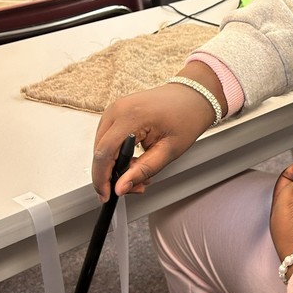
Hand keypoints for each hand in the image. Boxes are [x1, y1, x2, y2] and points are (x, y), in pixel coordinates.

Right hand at [92, 82, 214, 200]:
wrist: (193, 96)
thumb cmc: (187, 117)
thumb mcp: (169, 150)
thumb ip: (142, 170)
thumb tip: (120, 187)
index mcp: (131, 116)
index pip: (103, 153)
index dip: (101, 178)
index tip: (106, 195)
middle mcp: (118, 109)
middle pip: (100, 151)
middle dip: (111, 174)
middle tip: (134, 186)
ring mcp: (115, 108)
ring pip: (102, 146)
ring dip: (115, 165)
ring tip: (138, 172)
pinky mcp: (117, 111)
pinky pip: (108, 137)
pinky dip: (117, 153)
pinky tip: (134, 160)